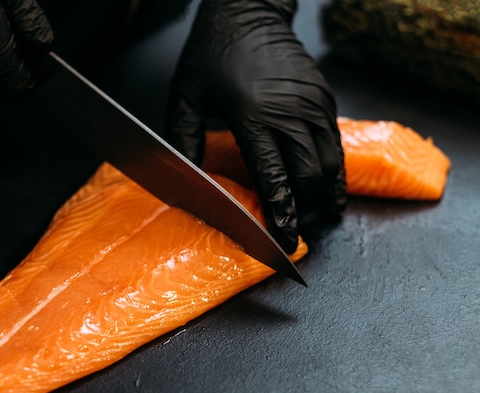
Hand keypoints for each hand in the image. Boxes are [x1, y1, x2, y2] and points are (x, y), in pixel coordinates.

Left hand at [165, 0, 345, 252]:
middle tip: (295, 233)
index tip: (284, 241)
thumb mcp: (186, 95)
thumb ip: (183, 140)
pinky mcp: (324, 97)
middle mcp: (291, 113)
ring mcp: (313, 104)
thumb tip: (184, 181)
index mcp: (255, 116)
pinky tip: (328, 186)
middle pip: (309, 177)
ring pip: (330, 163)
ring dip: (324, 195)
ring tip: (317, 217)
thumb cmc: (212, 51)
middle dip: (305, 210)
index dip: (282, 214)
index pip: (275, 178)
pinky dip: (335, 171)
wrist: (248, 9)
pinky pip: (336, 143)